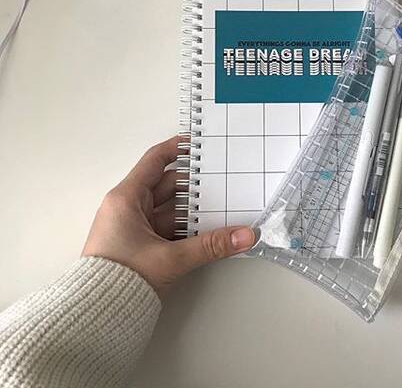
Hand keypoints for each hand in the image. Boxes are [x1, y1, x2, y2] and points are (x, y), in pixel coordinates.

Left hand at [82, 136, 254, 298]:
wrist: (95, 319)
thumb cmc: (121, 279)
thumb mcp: (170, 259)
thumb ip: (211, 245)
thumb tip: (245, 236)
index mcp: (126, 199)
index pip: (155, 161)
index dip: (177, 148)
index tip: (200, 143)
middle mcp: (128, 208)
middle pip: (167, 184)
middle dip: (195, 182)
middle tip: (223, 176)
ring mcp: (134, 226)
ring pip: (170, 207)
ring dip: (194, 207)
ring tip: (223, 201)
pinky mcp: (140, 244)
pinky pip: (168, 226)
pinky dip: (187, 226)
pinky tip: (209, 227)